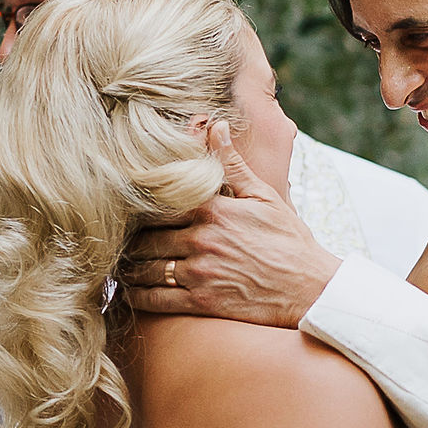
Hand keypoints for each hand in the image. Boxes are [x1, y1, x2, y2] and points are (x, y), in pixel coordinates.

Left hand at [120, 120, 340, 327]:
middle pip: (146, 238)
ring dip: (128, 269)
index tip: (126, 212)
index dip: (138, 210)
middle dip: (130, 241)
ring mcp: (200, 273)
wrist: (311, 288)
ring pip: (145, 269)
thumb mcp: (264, 196)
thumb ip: (232, 163)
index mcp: (212, 209)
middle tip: (116, 242)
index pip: (158, 205)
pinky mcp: (202, 303)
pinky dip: (137, 296)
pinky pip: (156, 300)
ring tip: (120, 266)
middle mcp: (201, 239)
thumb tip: (214, 125)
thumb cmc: (289, 240)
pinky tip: (129, 293)